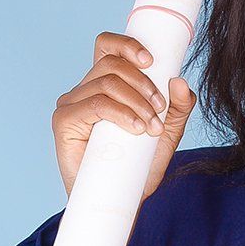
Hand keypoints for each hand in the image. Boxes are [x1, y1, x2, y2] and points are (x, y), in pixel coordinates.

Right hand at [51, 30, 195, 200]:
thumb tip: (180, 82)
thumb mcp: (166, 133)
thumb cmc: (139, 166)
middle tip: (160, 110)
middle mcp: (84, 90)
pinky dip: (120, 112)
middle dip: (142, 83)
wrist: (122, 201)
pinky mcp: (64, 122)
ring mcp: (71, 104)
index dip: (127, 45)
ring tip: (151, 126)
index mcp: (104, 84)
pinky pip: (95, 104)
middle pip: (111, 63)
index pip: (108, 47)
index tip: (152, 61)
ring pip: (105, 83)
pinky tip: (136, 128)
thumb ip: (177, 108)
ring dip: (136, 101)